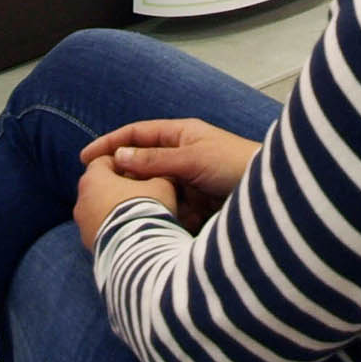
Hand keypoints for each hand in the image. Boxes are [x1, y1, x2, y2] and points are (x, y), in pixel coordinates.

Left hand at [74, 154, 176, 251]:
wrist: (139, 250)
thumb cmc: (146, 209)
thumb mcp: (161, 185)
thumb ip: (157, 175)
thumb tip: (160, 176)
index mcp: (93, 178)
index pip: (102, 162)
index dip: (122, 163)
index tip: (138, 169)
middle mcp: (81, 200)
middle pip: (99, 187)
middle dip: (117, 188)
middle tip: (141, 193)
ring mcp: (82, 226)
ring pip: (98, 211)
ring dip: (114, 211)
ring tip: (138, 216)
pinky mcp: (88, 245)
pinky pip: (101, 231)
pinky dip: (113, 229)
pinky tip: (132, 234)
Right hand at [81, 119, 259, 232]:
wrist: (274, 193)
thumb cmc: (236, 165)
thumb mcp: (192, 159)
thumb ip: (155, 159)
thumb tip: (119, 156)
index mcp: (181, 136)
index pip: (137, 135)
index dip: (110, 144)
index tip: (85, 159)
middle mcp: (183, 156)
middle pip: (144, 166)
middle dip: (127, 180)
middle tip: (103, 195)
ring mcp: (191, 182)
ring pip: (157, 192)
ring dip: (148, 202)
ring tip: (132, 215)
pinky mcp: (199, 206)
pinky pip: (174, 211)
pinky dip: (166, 217)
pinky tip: (158, 226)